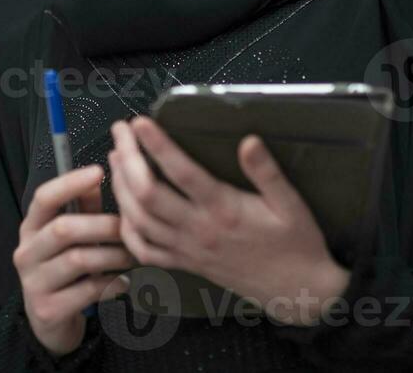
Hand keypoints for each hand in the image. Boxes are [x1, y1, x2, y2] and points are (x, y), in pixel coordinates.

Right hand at [13, 164, 133, 356]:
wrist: (48, 322)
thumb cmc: (64, 270)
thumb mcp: (68, 239)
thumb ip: (82, 209)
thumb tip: (97, 177)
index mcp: (30, 229)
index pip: (43, 199)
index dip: (70, 183)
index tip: (98, 172)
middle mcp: (26, 253)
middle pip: (64, 229)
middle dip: (102, 225)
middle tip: (129, 228)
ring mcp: (34, 283)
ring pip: (79, 260)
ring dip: (112, 255)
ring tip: (132, 255)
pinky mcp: (48, 310)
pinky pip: (88, 291)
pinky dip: (112, 283)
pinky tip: (124, 281)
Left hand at [108, 117, 350, 325]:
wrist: (297, 291)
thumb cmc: (296, 244)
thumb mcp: (291, 205)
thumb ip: (267, 173)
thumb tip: (249, 140)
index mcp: (224, 210)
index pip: (182, 173)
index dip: (157, 146)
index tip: (139, 122)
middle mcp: (199, 230)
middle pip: (147, 194)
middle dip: (127, 158)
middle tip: (120, 131)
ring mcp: (188, 250)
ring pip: (139, 220)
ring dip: (121, 188)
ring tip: (115, 157)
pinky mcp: (185, 264)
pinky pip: (145, 251)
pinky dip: (127, 230)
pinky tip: (123, 209)